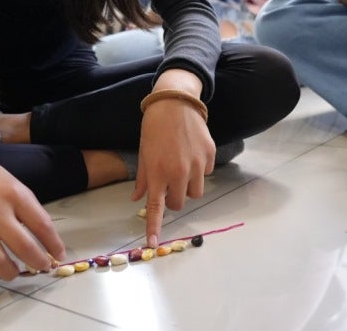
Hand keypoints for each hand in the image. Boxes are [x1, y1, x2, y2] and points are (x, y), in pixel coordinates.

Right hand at [0, 146, 65, 280]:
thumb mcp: (17, 188)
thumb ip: (31, 212)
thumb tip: (48, 244)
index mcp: (14, 195)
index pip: (42, 225)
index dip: (54, 245)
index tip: (59, 256)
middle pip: (23, 246)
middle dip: (38, 262)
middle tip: (42, 266)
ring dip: (10, 272)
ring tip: (14, 270)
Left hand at [132, 100, 215, 247]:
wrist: (175, 102)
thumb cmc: (154, 127)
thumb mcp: (143, 152)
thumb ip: (142, 178)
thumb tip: (138, 198)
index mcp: (157, 173)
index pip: (156, 207)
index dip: (154, 227)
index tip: (152, 244)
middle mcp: (178, 172)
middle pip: (180, 203)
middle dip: (175, 197)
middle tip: (169, 182)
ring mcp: (196, 164)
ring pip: (196, 192)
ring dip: (188, 186)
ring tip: (182, 166)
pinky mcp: (209, 155)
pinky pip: (206, 173)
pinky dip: (199, 170)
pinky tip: (192, 152)